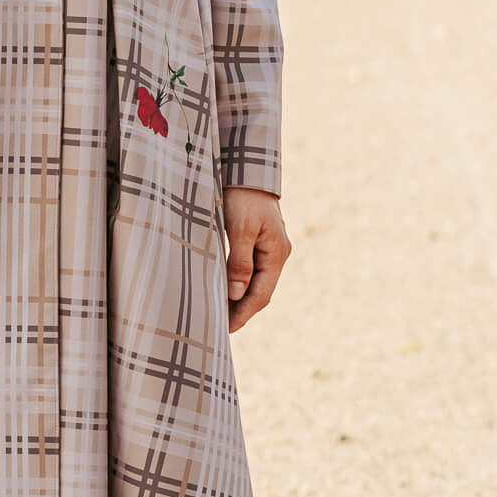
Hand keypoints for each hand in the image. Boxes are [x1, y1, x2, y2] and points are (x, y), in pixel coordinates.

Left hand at [223, 186, 290, 332]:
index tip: (226, 329)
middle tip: (220, 327)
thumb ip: (239, 263)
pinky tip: (224, 289)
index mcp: (277, 253)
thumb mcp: (239, 229)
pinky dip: (238, 282)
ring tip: (219, 313)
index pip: (261, 295)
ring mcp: (270, 247)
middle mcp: (277, 253)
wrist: (247, 168)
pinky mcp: (259, 240)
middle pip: (260, 291)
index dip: (243, 314)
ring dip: (239, 298)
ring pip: (255, 281)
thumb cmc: (243, 196)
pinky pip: (250, 269)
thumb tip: (237, 294)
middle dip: (241, 310)